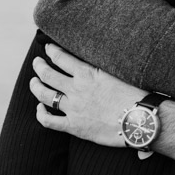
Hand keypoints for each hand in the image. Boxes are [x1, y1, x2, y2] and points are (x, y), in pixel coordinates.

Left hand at [30, 44, 146, 145]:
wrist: (140, 120)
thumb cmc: (135, 95)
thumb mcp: (118, 72)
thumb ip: (101, 66)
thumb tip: (93, 59)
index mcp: (87, 73)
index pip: (61, 57)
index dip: (52, 51)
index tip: (48, 48)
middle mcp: (76, 89)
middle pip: (48, 74)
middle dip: (39, 66)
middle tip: (37, 63)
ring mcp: (73, 108)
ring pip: (44, 95)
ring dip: (36, 87)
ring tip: (34, 82)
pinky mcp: (75, 126)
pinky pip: (49, 121)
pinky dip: (40, 115)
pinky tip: (39, 110)